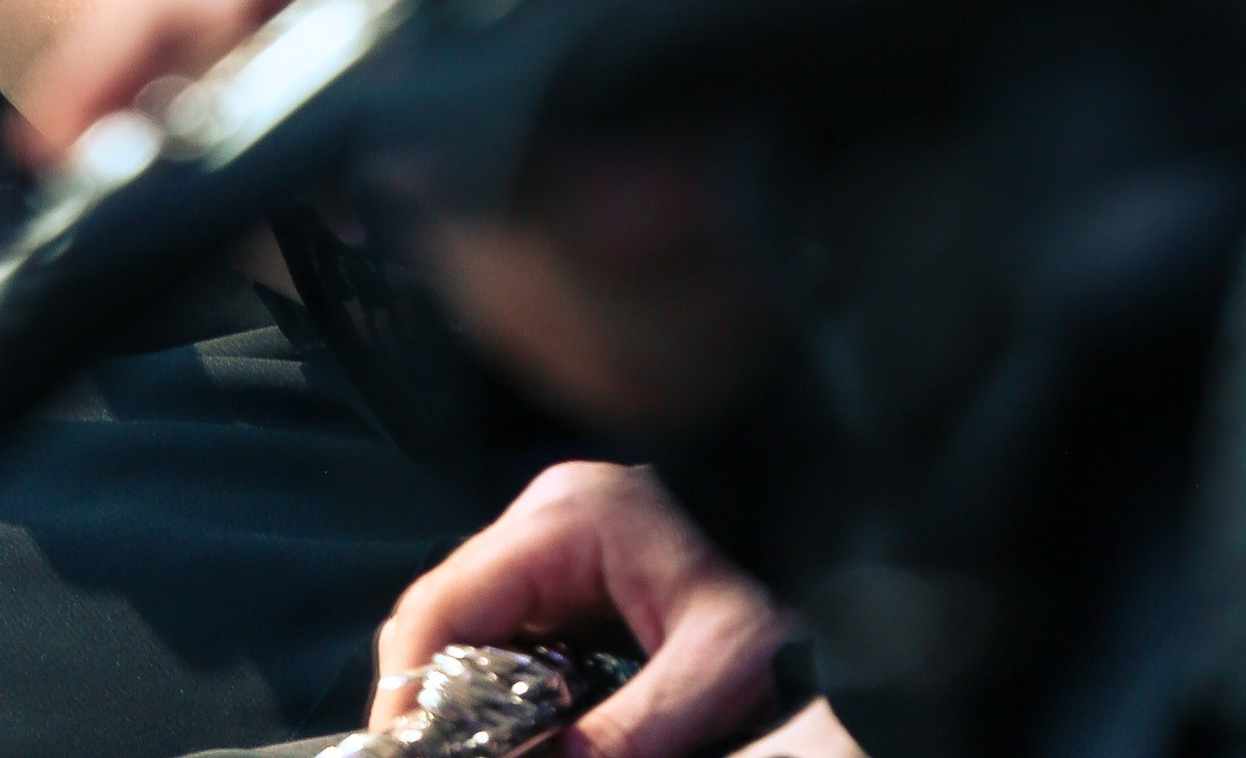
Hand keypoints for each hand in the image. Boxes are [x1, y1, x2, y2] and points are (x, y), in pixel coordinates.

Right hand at [369, 463, 793, 757]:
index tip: (405, 750)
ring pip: (461, 621)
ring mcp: (551, 536)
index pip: (447, 599)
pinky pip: (497, 627)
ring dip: (452, 693)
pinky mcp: (562, 567)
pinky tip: (502, 730)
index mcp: (572, 516)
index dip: (411, 686)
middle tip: (427, 754)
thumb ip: (628, 734)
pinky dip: (484, 683)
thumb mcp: (716, 680)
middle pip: (443, 610)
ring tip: (461, 745)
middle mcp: (547, 512)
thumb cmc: (782, 622)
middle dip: (427, 696)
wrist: (839, 589)